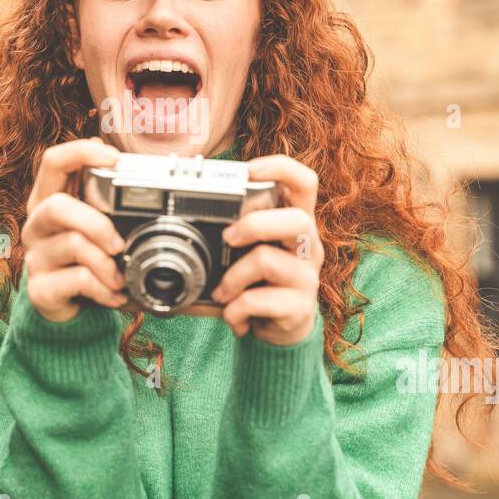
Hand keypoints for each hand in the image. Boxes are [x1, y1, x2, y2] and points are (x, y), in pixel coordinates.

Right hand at [22, 138, 128, 322]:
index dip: (81, 152)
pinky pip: (78, 280)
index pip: (53, 162)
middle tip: (119, 244)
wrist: (70, 309)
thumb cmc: (87, 259)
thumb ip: (107, 200)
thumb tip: (134, 166)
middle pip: (56, 206)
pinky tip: (114, 295)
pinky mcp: (40, 289)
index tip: (115, 158)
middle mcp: (37, 225)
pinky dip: (104, 289)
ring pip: (73, 245)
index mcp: (49, 200)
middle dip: (96, 223)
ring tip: (119, 278)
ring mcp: (36, 257)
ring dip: (106, 263)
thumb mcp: (95, 226)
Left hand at [210, 155, 322, 345]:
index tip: (248, 171)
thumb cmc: (262, 279)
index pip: (305, 183)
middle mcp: (308, 245)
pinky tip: (234, 315)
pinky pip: (259, 300)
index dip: (280, 168)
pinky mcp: (300, 307)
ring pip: (268, 260)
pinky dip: (236, 309)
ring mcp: (307, 277)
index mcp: (297, 222)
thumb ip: (237, 225)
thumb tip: (190, 201)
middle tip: (228, 238)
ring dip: (233, 277)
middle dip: (254, 224)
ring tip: (223, 292)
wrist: (281, 330)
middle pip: (297, 219)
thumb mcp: (253, 247)